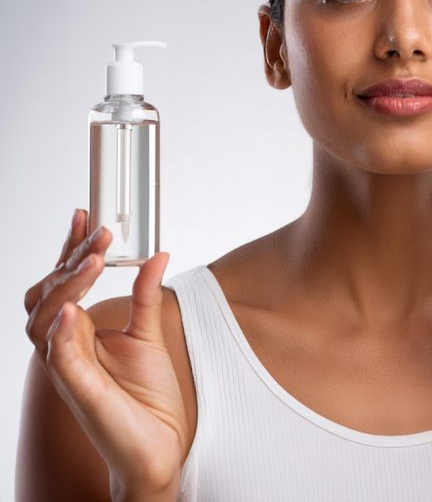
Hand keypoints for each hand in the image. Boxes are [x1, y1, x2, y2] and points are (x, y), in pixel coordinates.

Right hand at [23, 209, 186, 497]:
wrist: (158, 444)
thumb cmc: (148, 394)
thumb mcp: (149, 332)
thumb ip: (147, 294)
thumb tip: (157, 254)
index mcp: (80, 331)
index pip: (64, 282)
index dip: (69, 248)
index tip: (85, 215)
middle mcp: (67, 346)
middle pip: (47, 294)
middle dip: (70, 258)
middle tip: (100, 231)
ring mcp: (69, 368)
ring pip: (44, 320)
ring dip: (67, 285)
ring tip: (93, 259)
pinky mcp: (79, 390)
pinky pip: (59, 359)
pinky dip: (61, 332)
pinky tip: (73, 308)